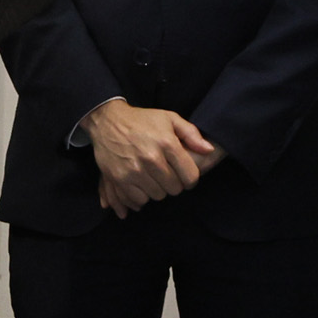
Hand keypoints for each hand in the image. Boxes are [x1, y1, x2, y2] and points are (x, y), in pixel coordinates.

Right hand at [84, 100, 215, 215]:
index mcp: (167, 144)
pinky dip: (142, 195)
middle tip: (167, 175)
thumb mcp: (169, 118)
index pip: (190, 177)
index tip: (184, 175)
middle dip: (173, 183)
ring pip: (158, 195)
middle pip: (174, 189)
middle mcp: (152, 159)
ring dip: (157, 189)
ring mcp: (135, 170)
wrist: (107, 121)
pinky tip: (141, 183)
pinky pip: (139, 199)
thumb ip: (191, 134)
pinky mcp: (120, 178)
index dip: (190, 179)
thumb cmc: (142, 120)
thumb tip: (209, 150)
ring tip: (153, 177)